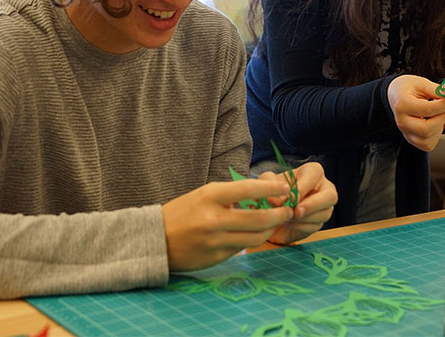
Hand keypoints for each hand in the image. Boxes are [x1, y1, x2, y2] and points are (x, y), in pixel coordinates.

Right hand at [162, 179, 293, 271]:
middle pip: (258, 218)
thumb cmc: (183, 212)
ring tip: (275, 222)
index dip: (271, 188)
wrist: (156, 239)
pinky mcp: (216, 258)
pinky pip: (242, 248)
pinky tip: (255, 234)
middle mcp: (214, 219)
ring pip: (255, 237)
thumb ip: (230, 196)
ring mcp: (215, 241)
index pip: (248, 189)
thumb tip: (262, 196)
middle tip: (289, 210)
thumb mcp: (204, 195)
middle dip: (279, 214)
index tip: (286, 187)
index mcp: (210, 196)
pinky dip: (252, 240)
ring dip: (270, 229)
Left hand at [259, 162, 336, 244]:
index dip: (303, 188)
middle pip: (330, 196)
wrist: (273, 209)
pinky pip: (315, 226)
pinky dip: (300, 227)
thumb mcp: (268, 180)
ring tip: (286, 219)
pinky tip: (288, 224)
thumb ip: (269, 182)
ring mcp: (325, 206)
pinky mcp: (319, 222)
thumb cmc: (275, 188)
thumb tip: (276, 198)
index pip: (314, 176)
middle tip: (296, 212)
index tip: (291, 199)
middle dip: (312, 205)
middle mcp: (324, 188)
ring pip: (324, 213)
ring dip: (304, 218)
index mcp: (313, 172)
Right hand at [387, 74, 444, 151]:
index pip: (428, 109)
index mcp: (402, 105)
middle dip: (442, 118)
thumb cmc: (408, 88)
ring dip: (439, 127)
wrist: (396, 96)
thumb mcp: (421, 83)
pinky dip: (435, 135)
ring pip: (428, 139)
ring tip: (437, 114)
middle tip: (443, 108)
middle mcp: (402, 122)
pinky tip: (434, 123)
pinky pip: (428, 145)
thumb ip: (438, 89)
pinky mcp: (411, 140)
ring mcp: (406, 133)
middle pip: (427, 129)